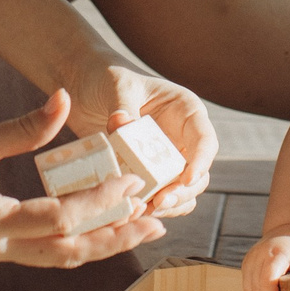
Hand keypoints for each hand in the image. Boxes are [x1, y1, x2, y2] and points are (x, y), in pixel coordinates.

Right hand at [0, 90, 166, 267]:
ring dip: (101, 243)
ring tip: (140, 227)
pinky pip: (42, 250)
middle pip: (67, 253)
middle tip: (156, 219)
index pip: (57, 221)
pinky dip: (75, 239)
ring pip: (58, 258)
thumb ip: (22, 128)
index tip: (130, 183)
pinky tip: (99, 224)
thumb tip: (64, 101)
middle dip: (115, 237)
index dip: (99, 204)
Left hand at [60, 58, 214, 219]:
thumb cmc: (108, 78)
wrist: (84, 88)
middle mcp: (181, 139)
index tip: (186, 178)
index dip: (201, 161)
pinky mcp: (146, 175)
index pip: (205, 141)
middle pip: (197, 174)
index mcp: (186, 112)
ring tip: (143, 210)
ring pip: (181, 193)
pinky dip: (148, 208)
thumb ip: (123, 105)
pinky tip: (131, 212)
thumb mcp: (118, 86)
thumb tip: (123, 125)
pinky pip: (157, 198)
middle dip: (182, 192)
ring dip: (167, 206)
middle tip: (160, 201)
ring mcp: (165, 160)